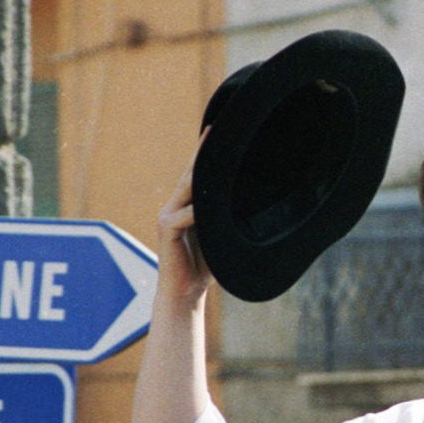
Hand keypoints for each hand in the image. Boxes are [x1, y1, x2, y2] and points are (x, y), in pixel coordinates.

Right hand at [155, 130, 214, 308]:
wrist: (185, 292)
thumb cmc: (206, 266)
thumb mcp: (222, 237)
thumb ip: (229, 220)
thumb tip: (257, 203)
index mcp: (187, 206)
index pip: (198, 174)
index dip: (207, 154)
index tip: (218, 131)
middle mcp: (175, 206)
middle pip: (191, 173)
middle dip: (202, 152)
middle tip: (215, 130)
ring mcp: (168, 216)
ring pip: (187, 189)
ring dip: (200, 171)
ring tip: (213, 154)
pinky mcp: (166, 229)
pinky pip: (185, 215)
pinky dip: (199, 210)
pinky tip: (210, 205)